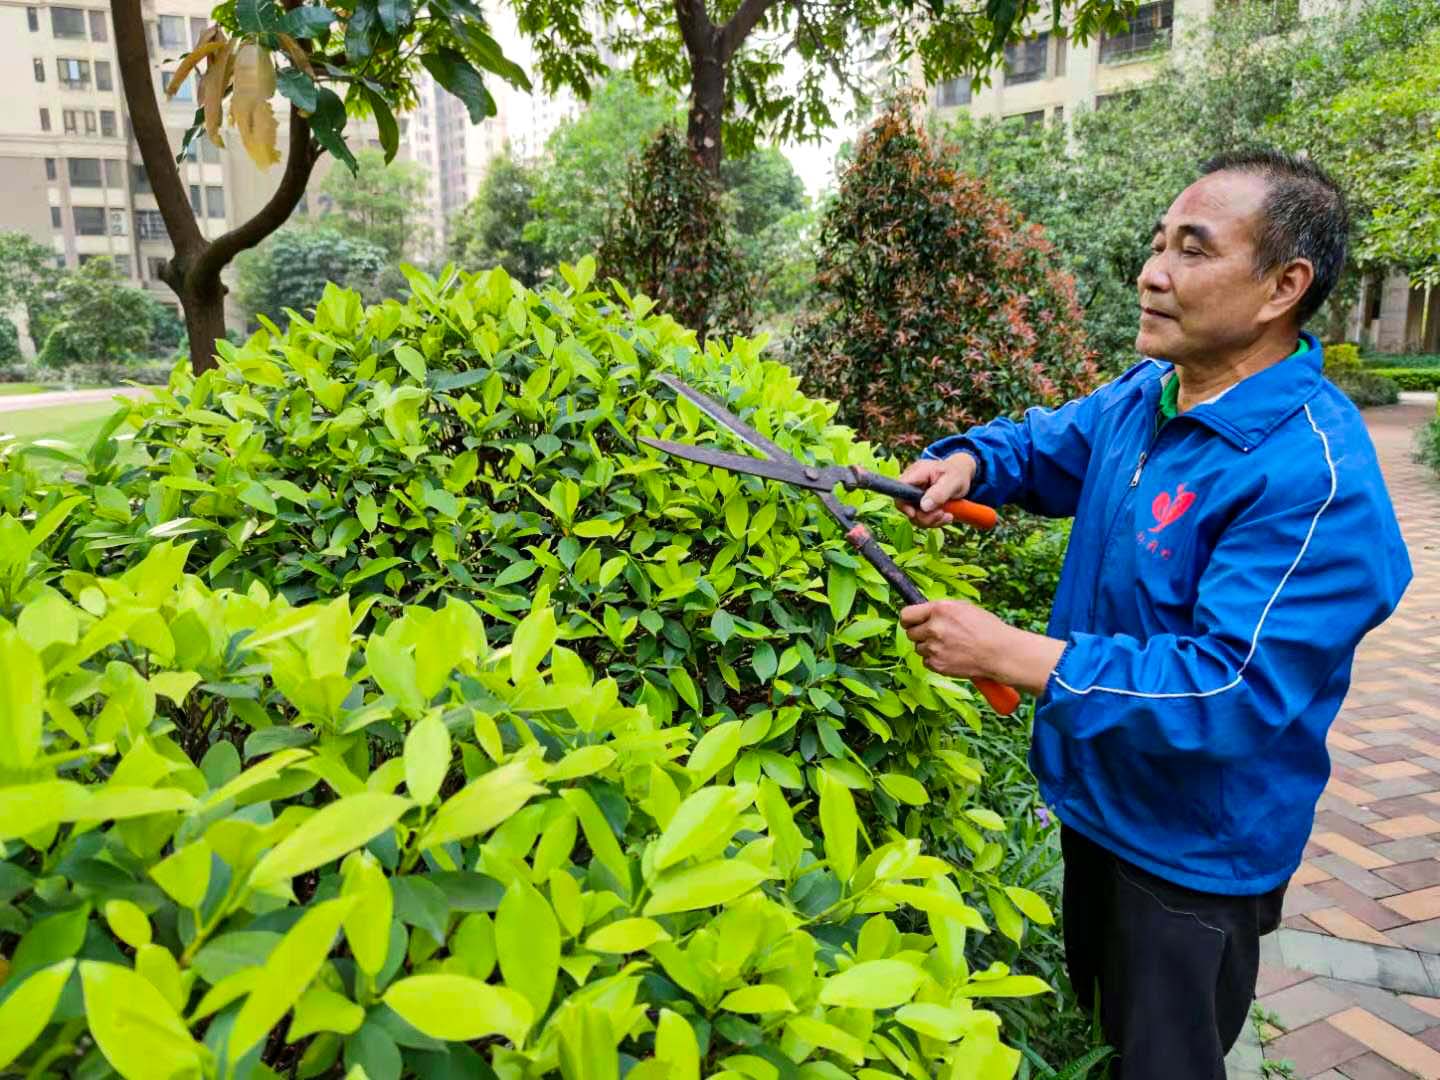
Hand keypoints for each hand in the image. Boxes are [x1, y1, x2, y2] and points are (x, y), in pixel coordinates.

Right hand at [896, 454, 977, 528]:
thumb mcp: (954, 481)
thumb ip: (940, 493)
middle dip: (924, 516)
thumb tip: (924, 506)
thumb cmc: (957, 474)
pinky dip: (933, 521)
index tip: (915, 514)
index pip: (899, 488)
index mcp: (918, 472)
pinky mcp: (919, 503)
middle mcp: (912, 483)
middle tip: (942, 514)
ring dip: (930, 520)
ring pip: (913, 515)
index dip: (903, 504)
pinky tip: (945, 515)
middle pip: (905, 505)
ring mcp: (914, 494)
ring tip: (947, 515)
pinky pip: (920, 517)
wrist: (962, 475)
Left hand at [899, 600, 1067, 694]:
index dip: (908, 619)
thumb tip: (922, 612)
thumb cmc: (986, 628)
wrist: (999, 653)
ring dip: (929, 647)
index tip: (911, 622)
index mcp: (939, 609)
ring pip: (919, 648)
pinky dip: (935, 660)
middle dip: (920, 634)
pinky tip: (952, 656)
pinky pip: (926, 661)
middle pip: (910, 633)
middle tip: (936, 635)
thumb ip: (940, 609)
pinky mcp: (937, 664)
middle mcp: (934, 627)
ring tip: (950, 646)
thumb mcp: (963, 608)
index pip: (906, 615)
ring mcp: (934, 648)